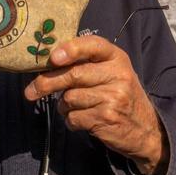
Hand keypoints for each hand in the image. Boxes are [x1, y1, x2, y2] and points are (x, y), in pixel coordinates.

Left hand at [24, 35, 167, 174]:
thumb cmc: (119, 96)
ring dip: (64, 106)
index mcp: (117, 58)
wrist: (145, 129)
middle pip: (74, 74)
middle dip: (47, 83)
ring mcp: (114, 97)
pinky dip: (72, 121)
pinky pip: (74, 117)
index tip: (53, 57)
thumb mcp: (112, 73)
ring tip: (75, 107)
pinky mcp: (107, 118)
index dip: (71, 49)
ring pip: (70, 98)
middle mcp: (118, 74)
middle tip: (30, 91)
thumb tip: (47, 63)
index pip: (93, 45)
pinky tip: (84, 120)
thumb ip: (86, 64)